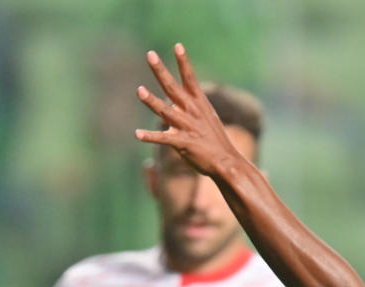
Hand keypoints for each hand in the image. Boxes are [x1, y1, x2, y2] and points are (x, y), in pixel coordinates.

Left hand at [134, 45, 244, 178]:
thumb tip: (174, 101)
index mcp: (199, 103)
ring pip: (165, 111)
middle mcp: (192, 112)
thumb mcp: (206, 118)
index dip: (183, 62)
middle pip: (173, 87)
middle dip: (160, 71)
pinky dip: (150, 136)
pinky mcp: (183, 144)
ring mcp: (187, 127)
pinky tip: (137, 134)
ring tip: (139, 91)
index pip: (190, 78)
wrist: (227, 163)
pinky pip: (163, 139)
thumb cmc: (215, 140)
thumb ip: (189, 107)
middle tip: (150, 55)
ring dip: (152, 101)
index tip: (177, 45)